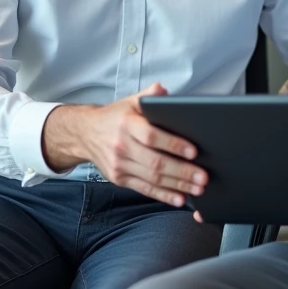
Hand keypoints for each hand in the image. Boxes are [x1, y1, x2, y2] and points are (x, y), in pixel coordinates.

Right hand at [42, 84, 206, 206]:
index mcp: (127, 124)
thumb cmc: (113, 117)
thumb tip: (163, 90)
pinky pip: (144, 189)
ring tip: (198, 189)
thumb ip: (149, 95)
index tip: (193, 152)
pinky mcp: (119, 179)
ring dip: (177, 186)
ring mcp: (120, 165)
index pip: (152, 136)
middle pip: (155, 162)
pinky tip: (179, 198)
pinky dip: (163, 196)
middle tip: (202, 177)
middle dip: (182, 171)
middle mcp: (122, 146)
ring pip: (152, 178)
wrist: (85, 133)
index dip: (173, 144)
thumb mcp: (129, 101)